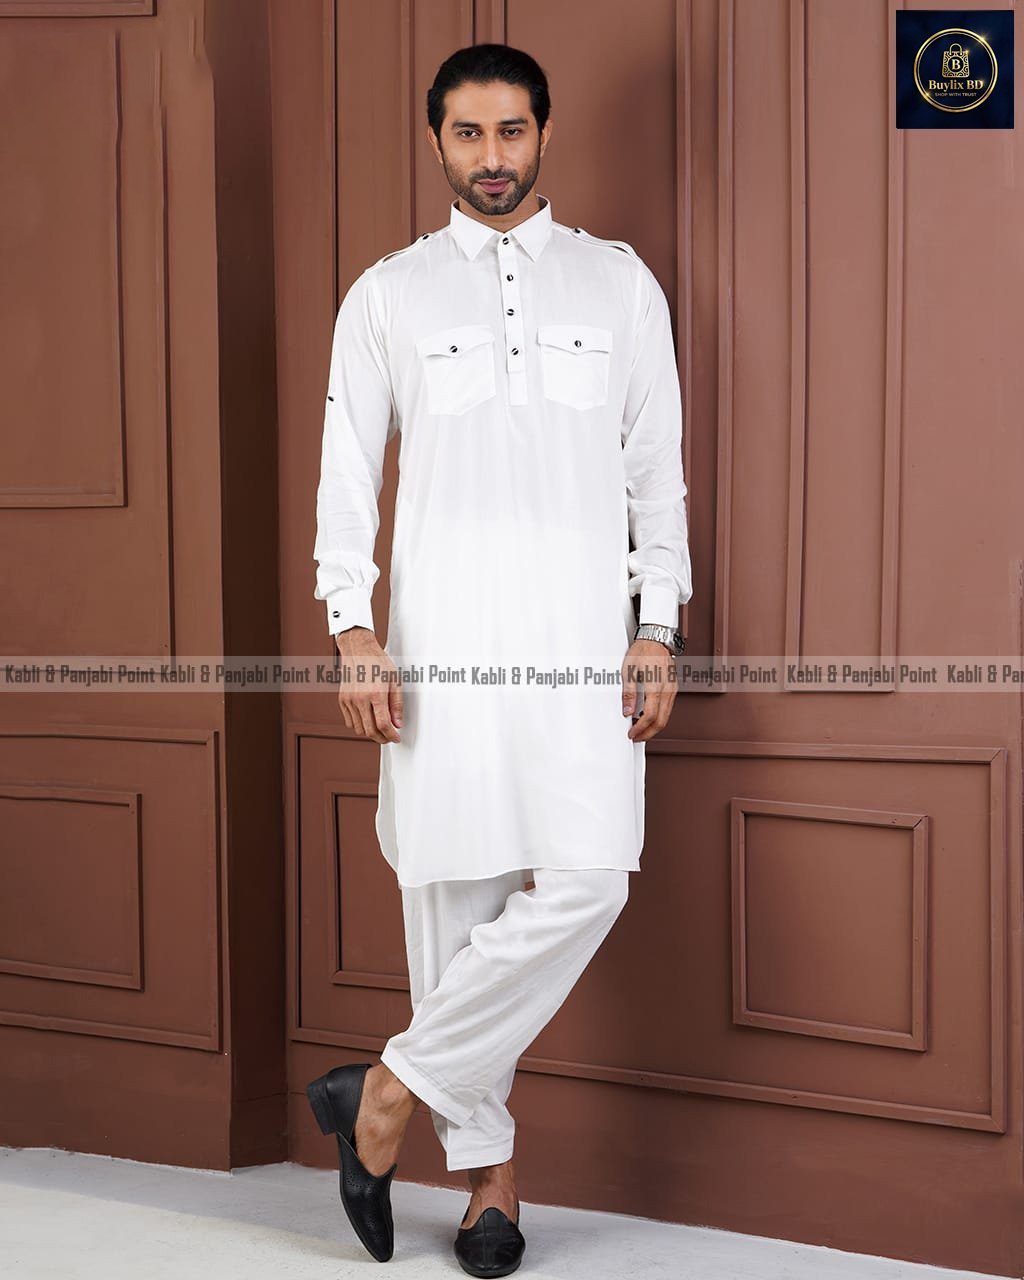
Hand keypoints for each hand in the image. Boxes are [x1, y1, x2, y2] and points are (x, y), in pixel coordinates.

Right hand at [335, 627, 402, 743]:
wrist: (358, 650)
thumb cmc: (377, 662)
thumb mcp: (395, 681)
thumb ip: (397, 704)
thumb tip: (397, 723)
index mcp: (375, 694)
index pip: (383, 724)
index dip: (391, 736)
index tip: (396, 738)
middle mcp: (360, 699)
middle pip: (370, 731)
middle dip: (382, 738)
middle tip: (389, 737)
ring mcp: (349, 700)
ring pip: (358, 729)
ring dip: (370, 733)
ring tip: (379, 728)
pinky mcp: (342, 700)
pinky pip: (349, 722)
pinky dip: (359, 725)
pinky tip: (367, 720)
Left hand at [622, 639, 677, 741]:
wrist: (657, 639)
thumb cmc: (642, 651)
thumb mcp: (629, 670)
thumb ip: (628, 692)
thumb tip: (627, 711)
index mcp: (655, 685)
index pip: (650, 715)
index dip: (640, 728)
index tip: (631, 733)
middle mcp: (667, 689)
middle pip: (661, 721)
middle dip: (648, 733)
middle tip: (636, 737)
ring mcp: (672, 689)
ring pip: (666, 716)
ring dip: (654, 727)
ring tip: (639, 729)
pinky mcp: (673, 688)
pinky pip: (668, 708)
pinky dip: (659, 717)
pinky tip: (648, 716)